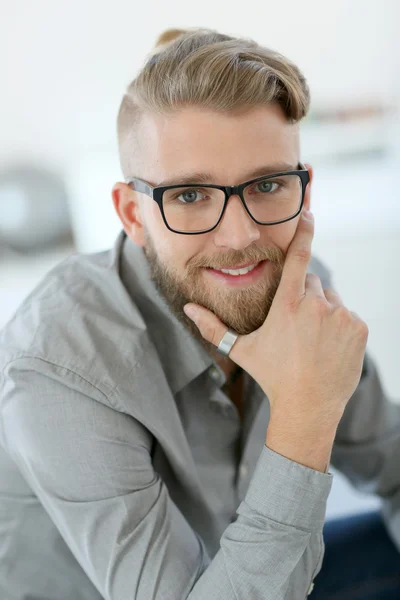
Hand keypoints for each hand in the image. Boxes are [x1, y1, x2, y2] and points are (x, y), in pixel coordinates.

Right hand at [183, 210, 368, 430]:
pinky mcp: (357, 329)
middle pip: (312, 283)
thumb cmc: (272, 377)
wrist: (308, 407)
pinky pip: (347, 317)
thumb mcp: (241, 351)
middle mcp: (316, 305)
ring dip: (322, 312)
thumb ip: (212, 328)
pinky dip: (339, 326)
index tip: (309, 215)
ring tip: (311, 341)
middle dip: (304, 296)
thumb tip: (187, 309)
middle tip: (295, 326)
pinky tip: (326, 347)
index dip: (304, 233)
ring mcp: (340, 317)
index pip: (298, 258)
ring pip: (330, 301)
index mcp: (288, 305)